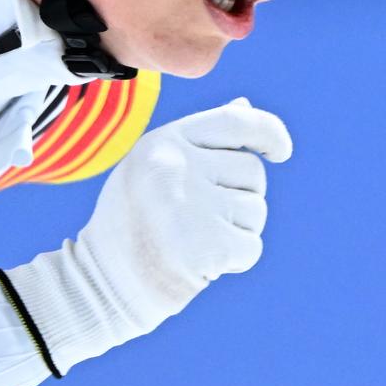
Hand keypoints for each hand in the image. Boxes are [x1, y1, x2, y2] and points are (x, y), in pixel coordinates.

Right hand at [72, 97, 292, 340]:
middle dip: (241, 196)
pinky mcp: (208, 245)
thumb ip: (198, 139)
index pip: (237, 122)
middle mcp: (177, 167)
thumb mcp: (153, 166)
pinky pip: (252, 246)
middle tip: (201, 218)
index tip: (280, 152)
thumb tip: (245, 106)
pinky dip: (236, 259)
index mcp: (164, 142)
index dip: (269, 133)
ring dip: (238, 230)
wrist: (105, 280)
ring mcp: (192, 206)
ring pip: (256, 210)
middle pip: (252, 172)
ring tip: (195, 240)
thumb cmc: (132, 221)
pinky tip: (202, 263)